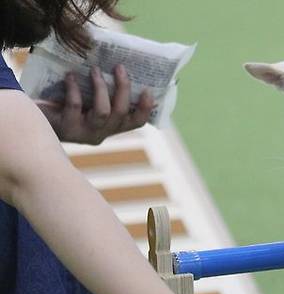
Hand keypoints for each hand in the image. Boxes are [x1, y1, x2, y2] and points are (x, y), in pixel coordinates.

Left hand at [37, 65, 154, 144]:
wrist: (34, 122)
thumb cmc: (65, 106)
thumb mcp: (88, 101)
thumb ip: (105, 94)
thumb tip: (120, 69)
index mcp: (111, 128)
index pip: (136, 122)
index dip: (144, 108)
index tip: (147, 89)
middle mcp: (101, 134)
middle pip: (120, 113)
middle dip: (122, 89)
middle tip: (119, 67)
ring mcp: (84, 133)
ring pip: (103, 112)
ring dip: (101, 88)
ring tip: (95, 69)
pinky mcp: (67, 129)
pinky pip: (75, 106)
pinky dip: (74, 89)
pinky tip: (70, 76)